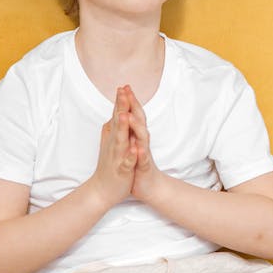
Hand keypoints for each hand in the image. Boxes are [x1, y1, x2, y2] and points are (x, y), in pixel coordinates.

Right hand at [90, 86, 137, 208]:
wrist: (101, 190)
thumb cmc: (109, 165)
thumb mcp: (111, 144)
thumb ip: (114, 128)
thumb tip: (115, 113)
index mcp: (114, 137)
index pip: (117, 116)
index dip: (121, 102)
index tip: (124, 86)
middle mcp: (114, 144)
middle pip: (118, 123)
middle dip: (121, 107)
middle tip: (122, 91)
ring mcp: (117, 156)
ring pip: (120, 141)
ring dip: (122, 128)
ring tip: (125, 115)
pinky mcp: (122, 170)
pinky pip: (126, 162)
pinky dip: (130, 156)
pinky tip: (134, 150)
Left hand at [124, 85, 167, 207]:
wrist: (149, 186)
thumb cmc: (137, 164)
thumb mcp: (131, 145)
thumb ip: (130, 130)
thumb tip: (125, 115)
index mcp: (136, 136)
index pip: (133, 115)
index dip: (129, 101)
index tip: (123, 86)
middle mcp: (141, 141)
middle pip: (139, 121)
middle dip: (133, 106)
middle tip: (127, 91)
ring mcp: (143, 153)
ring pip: (141, 138)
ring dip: (136, 127)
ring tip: (129, 115)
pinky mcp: (144, 167)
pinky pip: (142, 159)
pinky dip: (140, 154)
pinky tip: (138, 148)